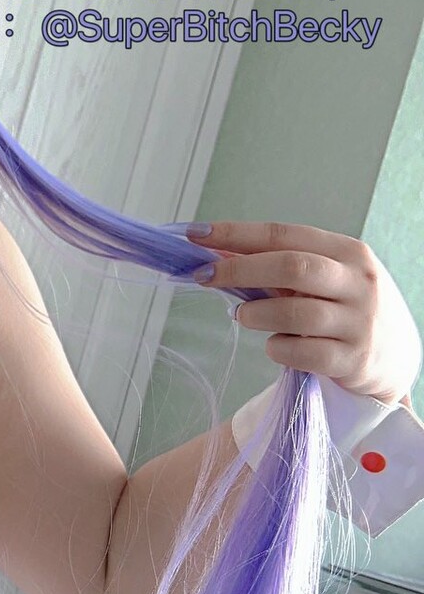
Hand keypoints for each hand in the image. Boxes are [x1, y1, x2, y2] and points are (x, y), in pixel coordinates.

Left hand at [187, 220, 421, 408]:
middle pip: (291, 266)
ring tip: (242, 315)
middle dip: (239, 269)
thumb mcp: (326, 279)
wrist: (396, 356)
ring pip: (295, 313)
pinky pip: (302, 353)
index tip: (197, 234)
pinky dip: (277, 348)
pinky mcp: (352, 360)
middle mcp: (358, 282)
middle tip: (204, 275)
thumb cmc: (347, 309)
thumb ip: (279, 267)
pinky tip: (274, 346)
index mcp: (347, 252)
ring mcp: (358, 322)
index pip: (284, 234)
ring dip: (256, 314)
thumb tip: (218, 254)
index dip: (236, 233)